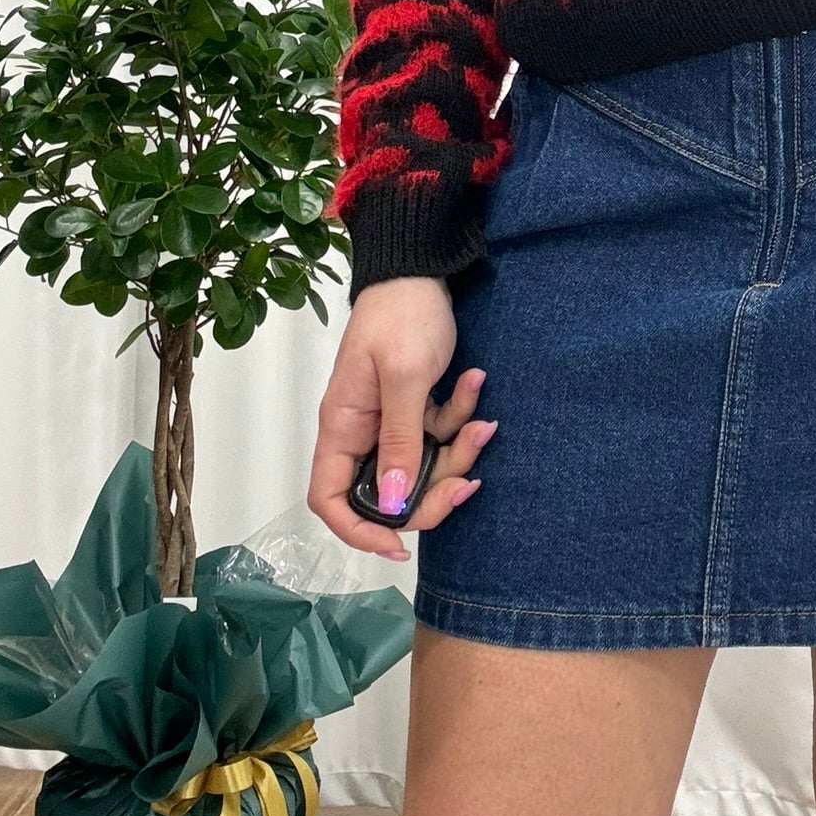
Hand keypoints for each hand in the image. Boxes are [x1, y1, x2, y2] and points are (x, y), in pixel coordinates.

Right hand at [306, 275, 497, 563]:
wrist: (422, 269)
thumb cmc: (401, 314)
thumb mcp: (404, 378)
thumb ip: (400, 441)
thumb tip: (392, 503)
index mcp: (342, 427)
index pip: (330, 499)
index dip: (358, 530)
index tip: (398, 546)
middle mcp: (362, 431)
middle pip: (390, 492)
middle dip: (433, 490)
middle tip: (469, 480)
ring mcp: (391, 420)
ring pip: (424, 464)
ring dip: (459, 448)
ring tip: (484, 419)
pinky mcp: (417, 406)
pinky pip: (441, 431)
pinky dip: (462, 415)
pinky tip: (475, 382)